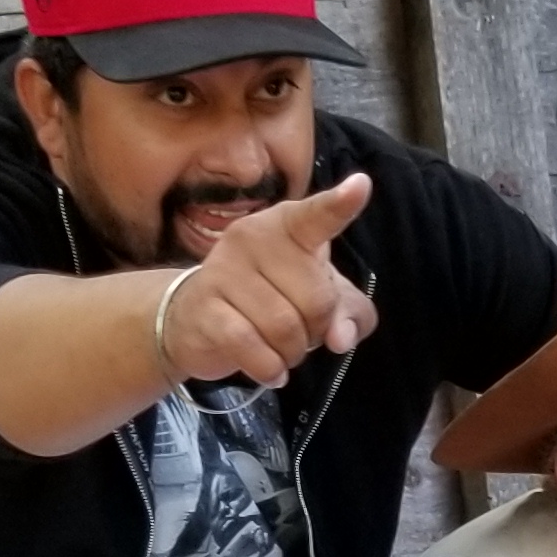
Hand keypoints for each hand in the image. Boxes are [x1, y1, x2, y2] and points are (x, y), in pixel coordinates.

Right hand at [161, 173, 381, 387]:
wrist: (195, 318)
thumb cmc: (268, 298)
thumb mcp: (319, 299)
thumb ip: (349, 313)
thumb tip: (341, 338)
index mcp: (287, 225)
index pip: (316, 216)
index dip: (340, 205)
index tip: (361, 186)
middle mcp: (253, 237)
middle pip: (317, 300)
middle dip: (316, 331)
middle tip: (297, 330)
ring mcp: (224, 269)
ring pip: (286, 329)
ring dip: (292, 354)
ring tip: (279, 348)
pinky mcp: (206, 307)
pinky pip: (253, 347)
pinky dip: (269, 368)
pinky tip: (270, 370)